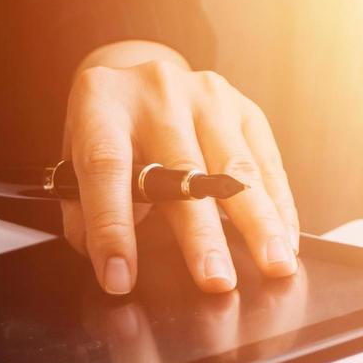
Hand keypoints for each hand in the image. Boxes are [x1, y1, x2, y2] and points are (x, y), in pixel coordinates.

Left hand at [60, 40, 301, 295]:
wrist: (143, 81)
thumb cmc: (110, 132)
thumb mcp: (76, 159)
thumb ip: (83, 210)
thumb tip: (113, 263)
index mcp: (101, 101)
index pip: (106, 166)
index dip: (112, 226)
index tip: (120, 277)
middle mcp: (157, 91)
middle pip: (182, 169)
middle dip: (201, 234)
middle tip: (216, 281)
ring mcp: (207, 94)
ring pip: (236, 167)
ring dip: (258, 223)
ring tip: (273, 264)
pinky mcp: (245, 108)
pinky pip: (268, 162)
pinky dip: (280, 207)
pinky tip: (286, 241)